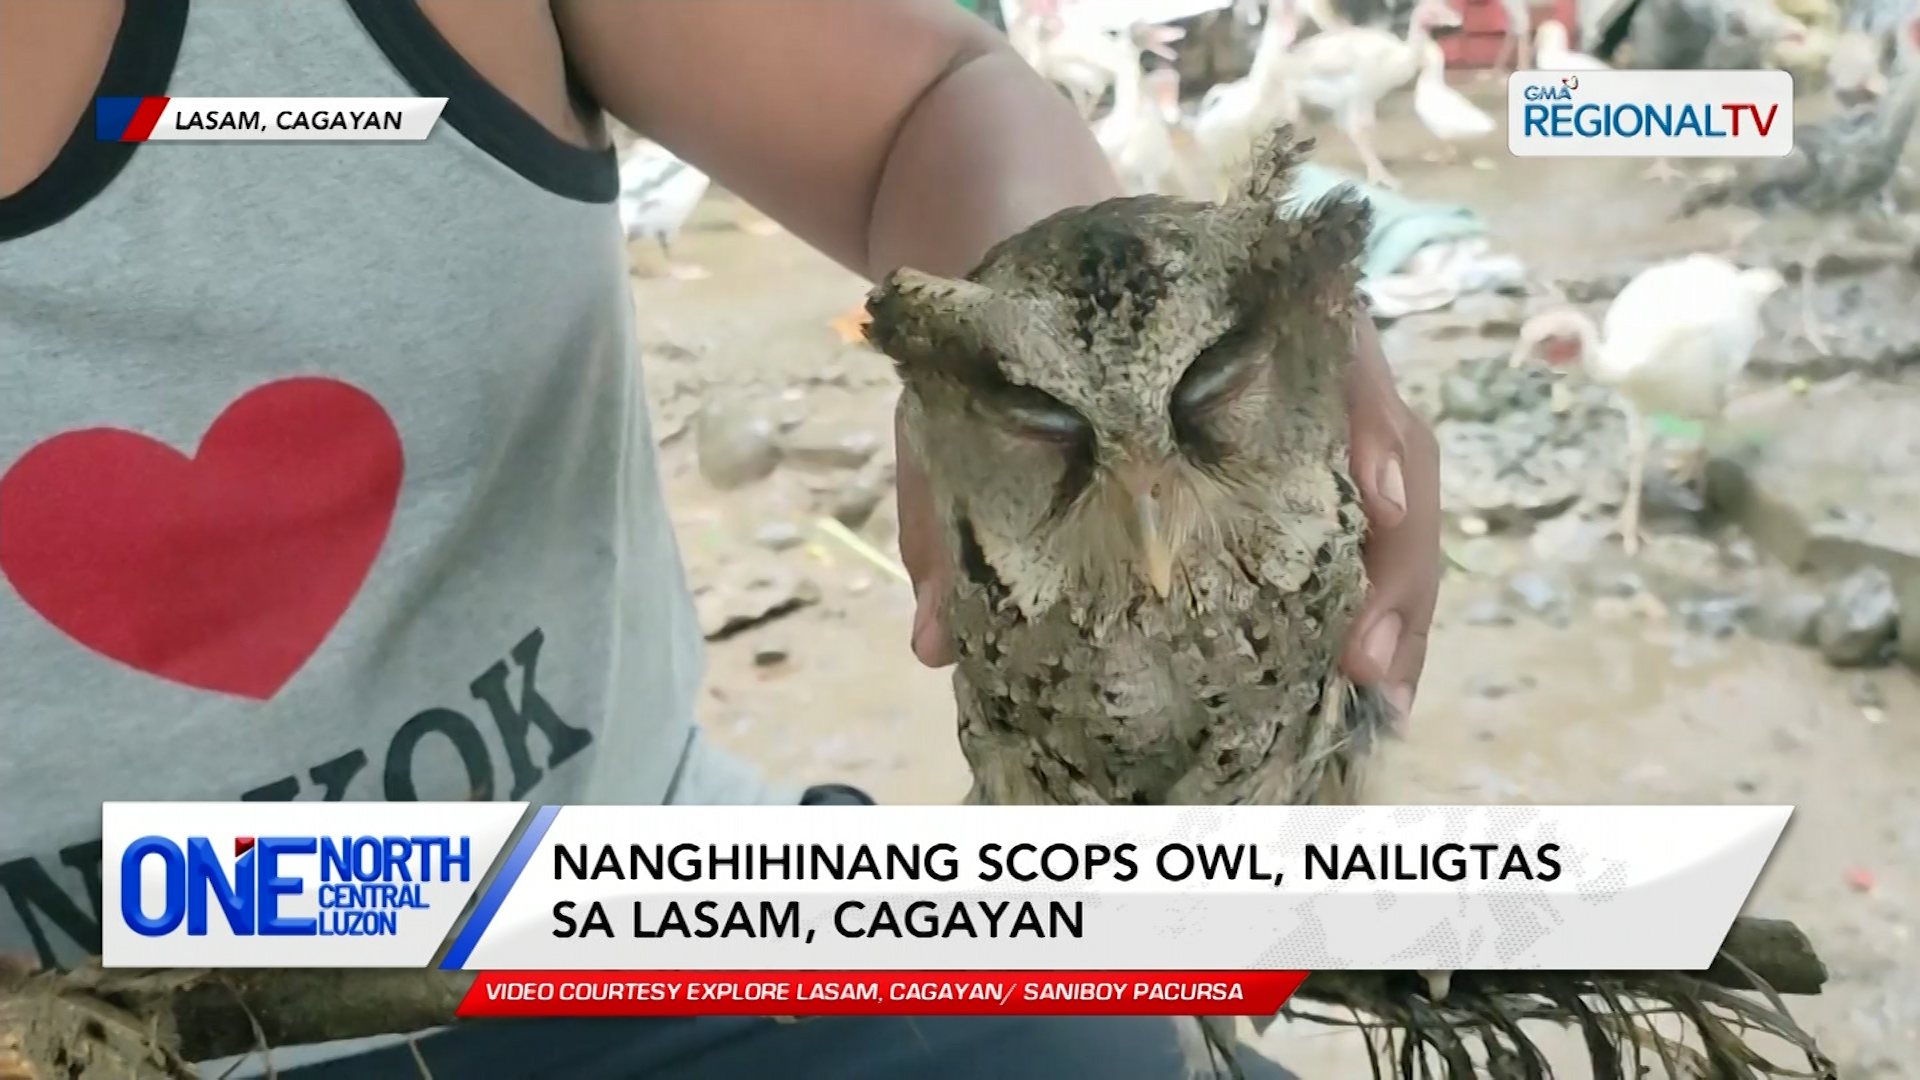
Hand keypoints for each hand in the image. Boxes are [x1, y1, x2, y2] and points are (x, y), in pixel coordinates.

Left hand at [893, 321, 1440, 718]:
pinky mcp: (1301, 468)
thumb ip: (949, 508)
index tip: (1375, 500)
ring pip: (1393, 503)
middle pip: (1391, 451)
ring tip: (1381, 700)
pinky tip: (1362, 686)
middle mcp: (1303, 358)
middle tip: (1367, 666)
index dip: (1371, 430)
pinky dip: (1371, 605)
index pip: (1338, 356)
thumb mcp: (963, 400)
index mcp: (1246, 305)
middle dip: (1396, 563)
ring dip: (1400, 604)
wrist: (1024, 258)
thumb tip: (936, 644)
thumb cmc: (1007, 326)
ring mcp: (1313, 416)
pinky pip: (1359, 532)